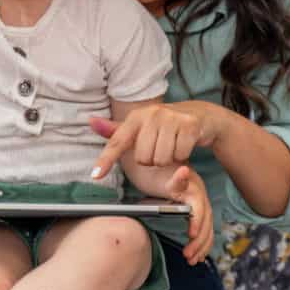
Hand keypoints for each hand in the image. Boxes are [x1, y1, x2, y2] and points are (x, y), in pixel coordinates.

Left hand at [90, 102, 219, 179]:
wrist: (199, 114)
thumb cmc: (163, 123)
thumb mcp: (139, 125)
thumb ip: (116, 130)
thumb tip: (91, 121)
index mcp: (136, 116)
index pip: (117, 141)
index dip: (106, 159)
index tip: (95, 176)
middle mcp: (152, 114)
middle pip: (143, 158)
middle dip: (151, 160)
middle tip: (159, 149)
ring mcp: (172, 118)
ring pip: (161, 159)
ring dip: (167, 160)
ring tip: (171, 147)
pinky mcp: (189, 126)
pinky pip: (180, 156)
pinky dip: (182, 156)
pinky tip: (184, 145)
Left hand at [166, 165, 213, 264]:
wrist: (155, 166)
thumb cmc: (157, 171)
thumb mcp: (164, 175)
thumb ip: (176, 178)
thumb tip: (184, 171)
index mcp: (195, 188)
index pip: (200, 208)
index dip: (197, 222)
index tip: (192, 235)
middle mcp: (201, 196)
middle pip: (206, 222)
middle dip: (199, 241)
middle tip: (188, 256)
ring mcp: (200, 204)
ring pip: (207, 228)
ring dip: (202, 246)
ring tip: (192, 261)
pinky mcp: (195, 212)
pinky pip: (204, 229)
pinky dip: (202, 243)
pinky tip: (198, 256)